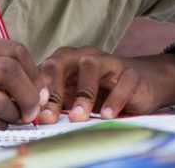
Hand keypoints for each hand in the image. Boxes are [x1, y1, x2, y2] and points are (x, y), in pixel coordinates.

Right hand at [0, 35, 47, 139]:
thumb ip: (4, 66)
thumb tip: (43, 89)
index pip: (14, 51)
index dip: (34, 73)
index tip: (41, 90)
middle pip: (9, 71)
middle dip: (30, 94)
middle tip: (34, 109)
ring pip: (0, 102)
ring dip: (15, 114)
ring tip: (13, 116)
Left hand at [38, 47, 174, 123]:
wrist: (141, 85)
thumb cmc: (101, 91)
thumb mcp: (74, 97)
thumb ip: (56, 103)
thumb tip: (32, 117)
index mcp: (67, 60)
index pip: (45, 70)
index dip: (37, 89)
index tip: (32, 111)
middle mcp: (85, 56)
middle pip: (62, 62)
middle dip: (53, 89)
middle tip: (49, 116)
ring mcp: (109, 62)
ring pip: (91, 66)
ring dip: (82, 93)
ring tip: (77, 116)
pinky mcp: (131, 73)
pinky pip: (122, 82)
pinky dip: (114, 99)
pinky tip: (107, 115)